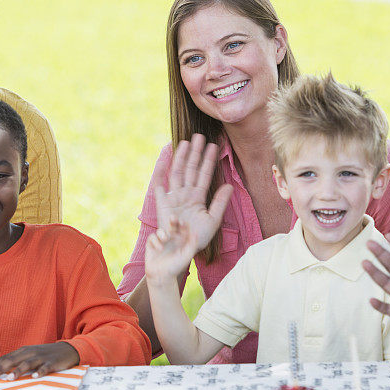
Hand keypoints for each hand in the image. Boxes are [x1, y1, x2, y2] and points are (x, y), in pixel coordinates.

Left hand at [0, 342, 79, 380]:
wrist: (67, 350)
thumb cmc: (45, 356)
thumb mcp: (30, 356)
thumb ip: (17, 362)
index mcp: (23, 351)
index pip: (6, 357)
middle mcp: (30, 352)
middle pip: (13, 360)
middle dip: (1, 368)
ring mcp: (42, 357)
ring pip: (27, 363)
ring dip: (18, 371)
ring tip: (9, 379)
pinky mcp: (52, 362)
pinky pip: (45, 367)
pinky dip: (40, 372)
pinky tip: (34, 377)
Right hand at [145, 217, 198, 283]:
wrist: (162, 276)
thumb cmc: (176, 266)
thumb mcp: (186, 255)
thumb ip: (192, 244)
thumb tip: (196, 232)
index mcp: (181, 240)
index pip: (183, 229)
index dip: (183, 225)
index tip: (183, 223)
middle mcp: (171, 239)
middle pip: (172, 225)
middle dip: (173, 220)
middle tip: (173, 218)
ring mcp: (161, 241)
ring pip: (161, 230)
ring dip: (163, 233)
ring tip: (165, 239)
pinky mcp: (152, 244)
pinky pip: (152, 237)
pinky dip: (155, 241)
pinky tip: (159, 249)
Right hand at [155, 134, 232, 254]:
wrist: (179, 254)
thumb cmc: (195, 240)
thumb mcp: (212, 221)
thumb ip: (220, 203)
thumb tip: (229, 185)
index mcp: (198, 198)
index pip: (204, 175)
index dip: (209, 160)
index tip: (214, 145)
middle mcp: (185, 194)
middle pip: (190, 169)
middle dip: (195, 152)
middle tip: (200, 135)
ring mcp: (173, 197)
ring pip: (177, 172)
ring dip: (181, 157)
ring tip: (186, 141)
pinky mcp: (162, 204)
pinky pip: (159, 184)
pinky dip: (160, 171)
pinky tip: (163, 158)